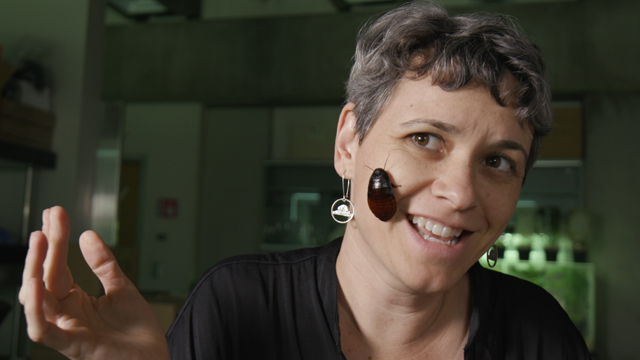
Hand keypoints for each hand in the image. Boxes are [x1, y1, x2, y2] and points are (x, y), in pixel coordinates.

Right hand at [19, 206, 169, 359]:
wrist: (155, 359)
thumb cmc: (137, 332)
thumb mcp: (121, 288)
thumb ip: (104, 264)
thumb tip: (87, 235)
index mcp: (74, 302)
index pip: (57, 266)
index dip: (56, 240)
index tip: (55, 214)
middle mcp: (66, 315)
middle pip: (45, 278)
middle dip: (45, 247)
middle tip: (50, 219)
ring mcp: (68, 330)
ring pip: (38, 302)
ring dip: (34, 270)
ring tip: (39, 241)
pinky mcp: (74, 347)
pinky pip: (44, 332)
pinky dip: (35, 310)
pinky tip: (34, 285)